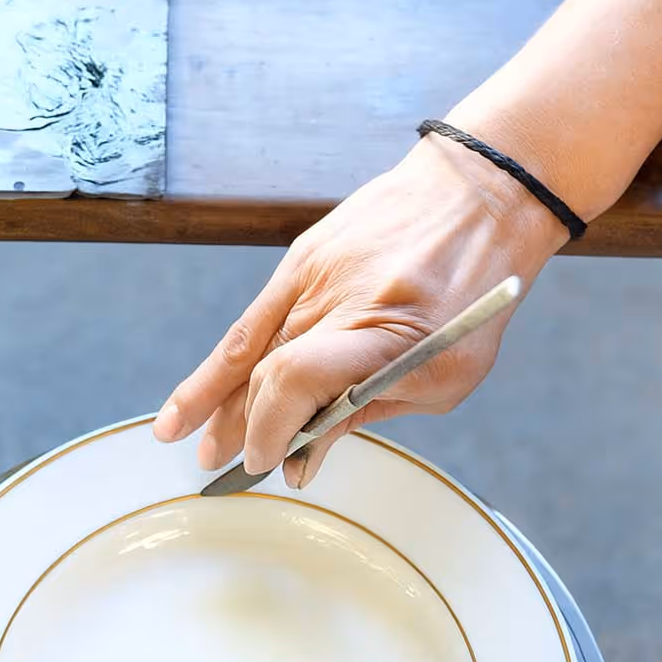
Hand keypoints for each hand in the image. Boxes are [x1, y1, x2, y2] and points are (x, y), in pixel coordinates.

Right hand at [153, 133, 566, 487]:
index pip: (300, 381)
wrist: (479, 194)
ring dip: (213, 401)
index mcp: (389, 332)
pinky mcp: (303, 258)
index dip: (273, 428)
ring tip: (182, 439)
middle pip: (269, 372)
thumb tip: (304, 457)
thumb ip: (371, 413)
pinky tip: (191, 398)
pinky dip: (218, 362)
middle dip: (242, 428)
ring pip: (249, 348)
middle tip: (224, 468)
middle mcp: (344, 300)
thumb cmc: (476, 294)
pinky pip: (251, 320)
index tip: (269, 463)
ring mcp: (317, 275)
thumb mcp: (448, 375)